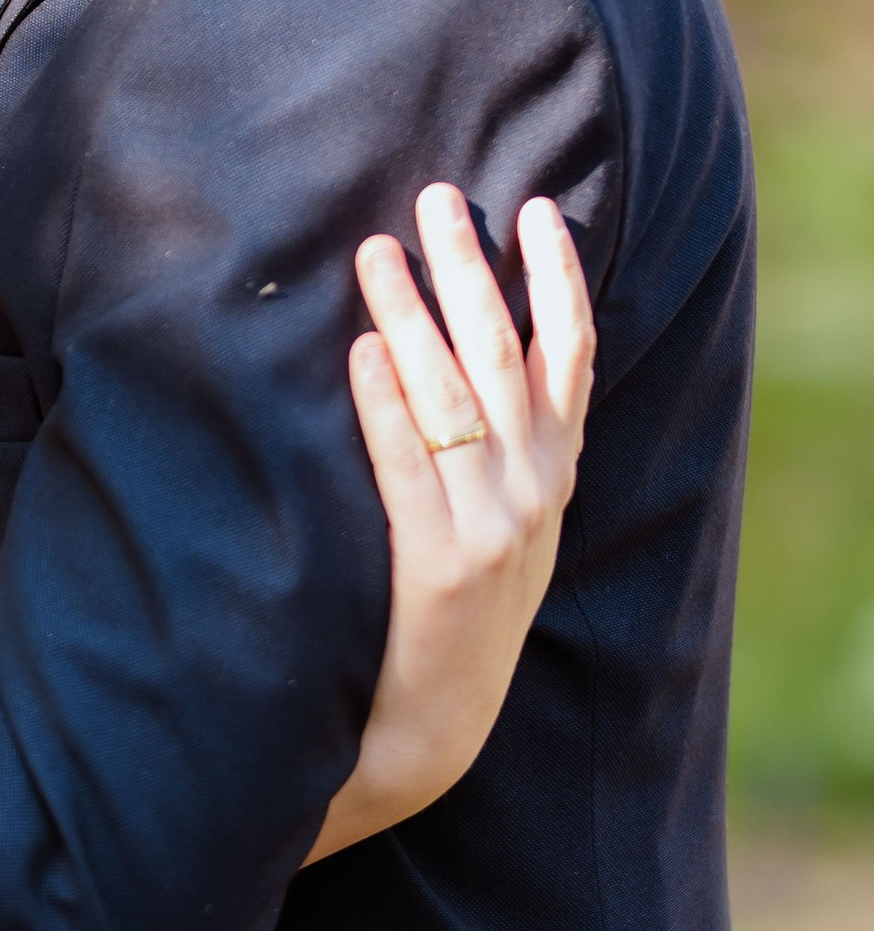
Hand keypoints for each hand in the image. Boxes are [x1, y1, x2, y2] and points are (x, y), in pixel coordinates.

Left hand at [310, 183, 594, 858]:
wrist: (427, 732)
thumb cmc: (443, 621)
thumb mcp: (496, 531)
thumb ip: (491, 455)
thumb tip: (447, 357)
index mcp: (553, 479)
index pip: (568, 356)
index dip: (558, 278)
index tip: (536, 210)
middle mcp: (534, 495)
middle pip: (504, 355)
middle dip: (471, 270)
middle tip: (434, 198)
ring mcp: (492, 529)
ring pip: (453, 397)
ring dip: (414, 314)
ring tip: (375, 253)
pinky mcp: (437, 566)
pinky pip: (407, 466)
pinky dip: (385, 402)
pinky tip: (362, 351)